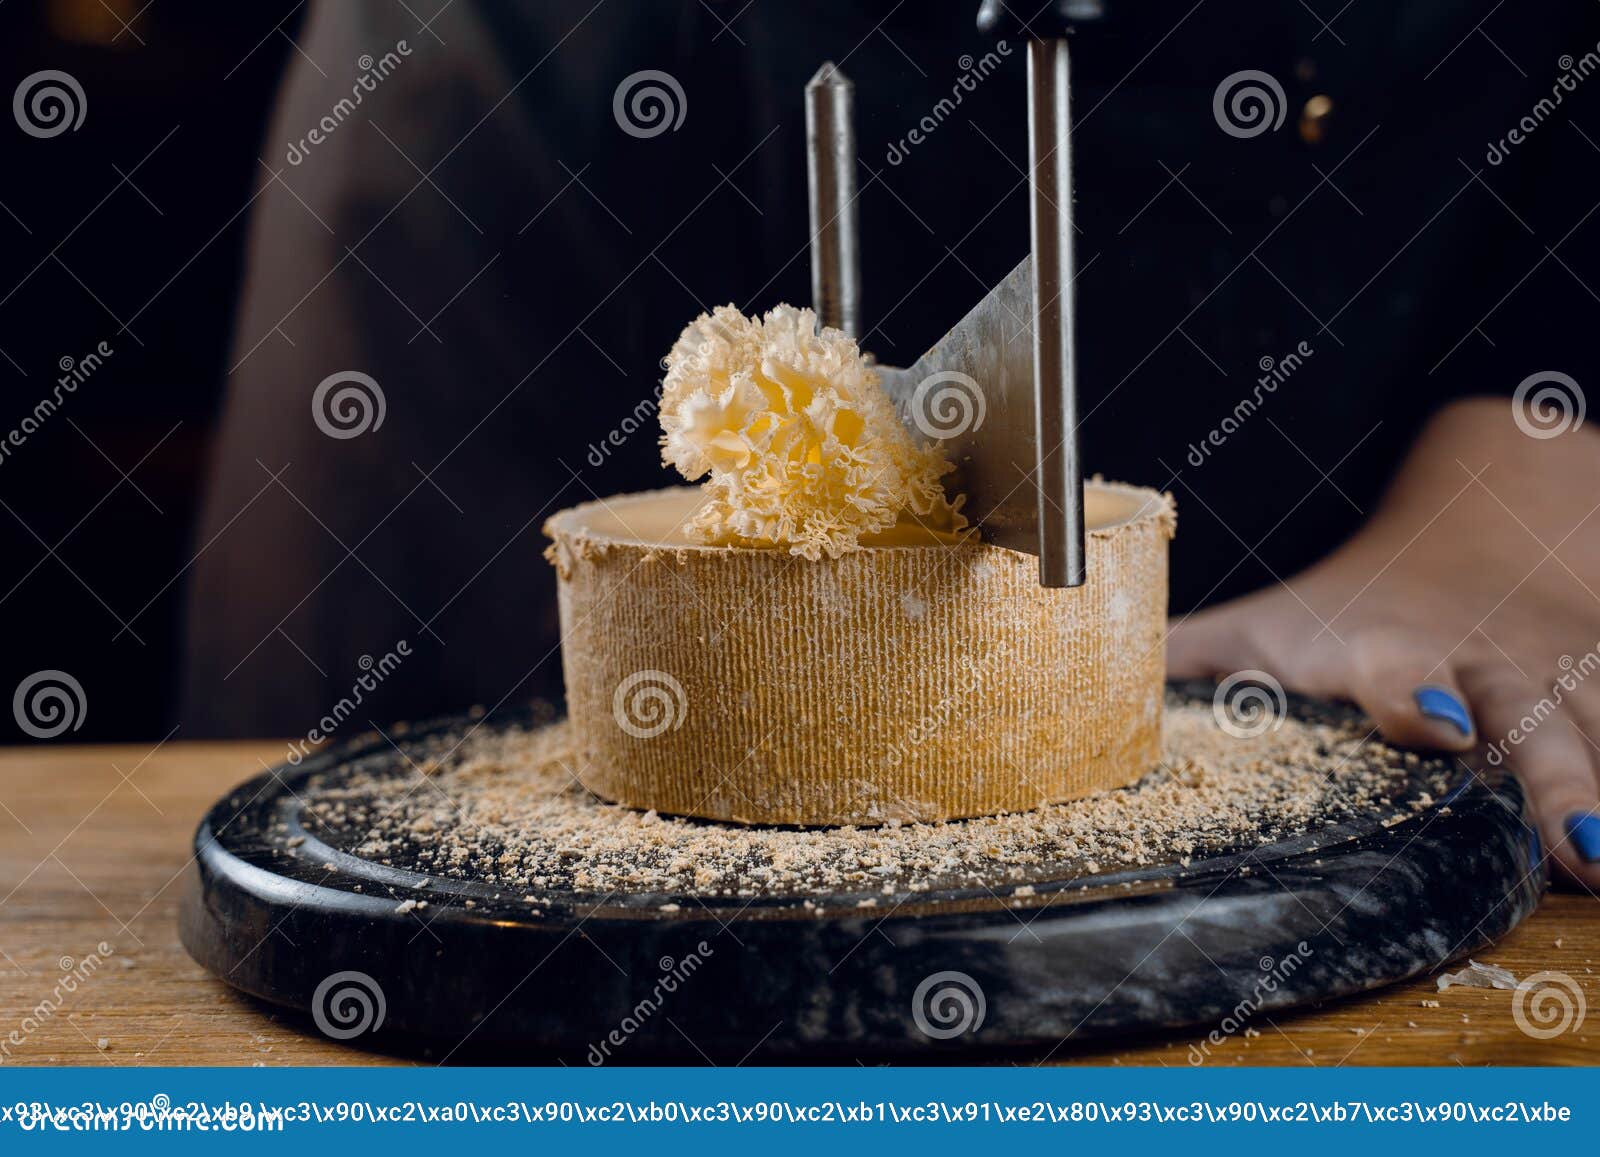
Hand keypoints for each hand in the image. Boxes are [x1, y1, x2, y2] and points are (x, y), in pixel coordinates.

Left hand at [1168, 396, 1599, 889]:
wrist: (1475, 533)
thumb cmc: (1348, 605)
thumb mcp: (1266, 623)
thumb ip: (1183, 657)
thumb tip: (1078, 686)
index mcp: (1383, 645)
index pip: (1396, 666)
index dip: (1412, 691)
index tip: (1436, 719)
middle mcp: (1476, 663)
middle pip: (1523, 717)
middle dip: (1554, 773)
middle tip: (1576, 842)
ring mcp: (1549, 680)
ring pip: (1594, 732)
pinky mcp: (1596, 694)